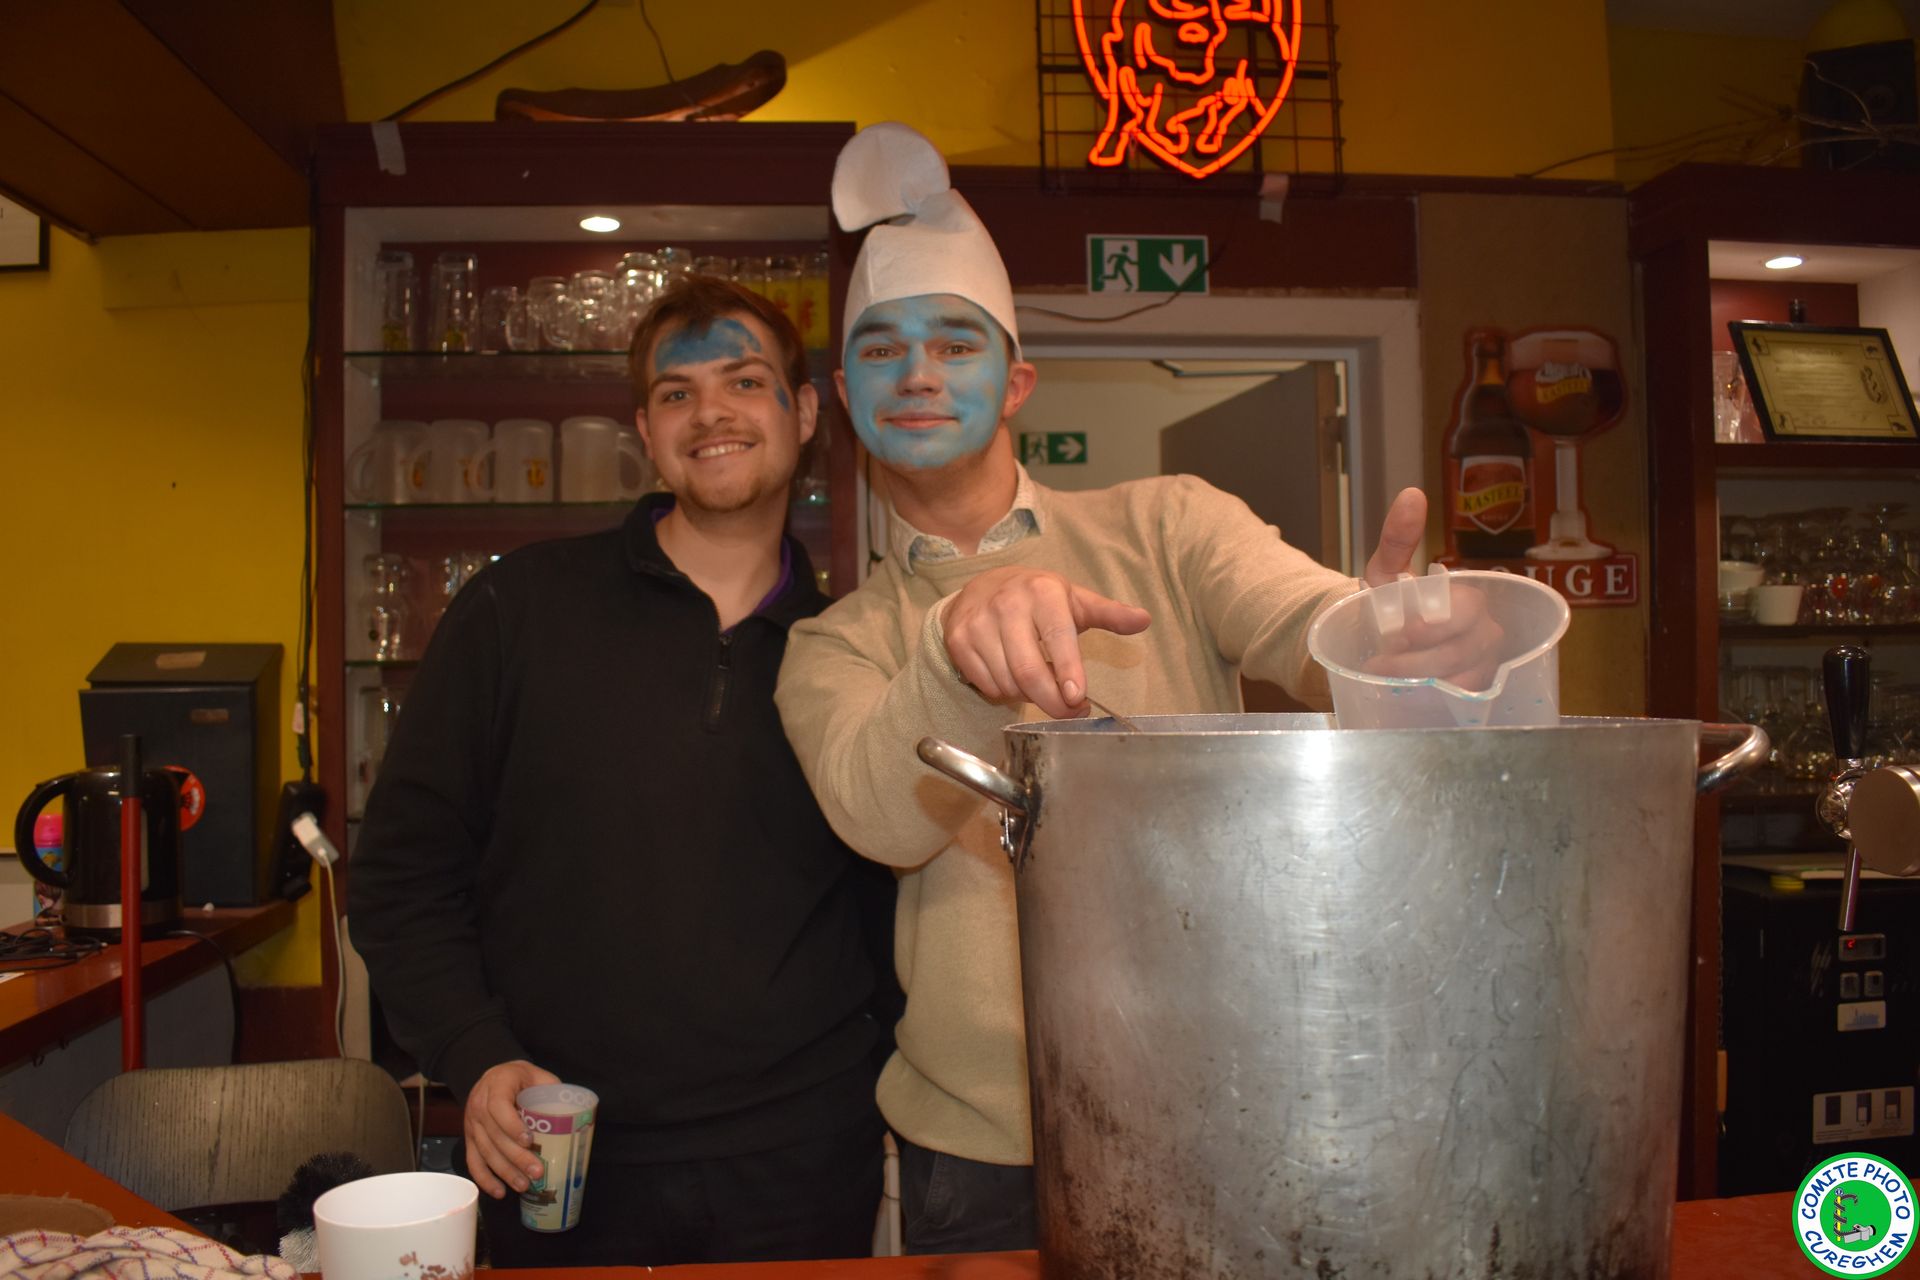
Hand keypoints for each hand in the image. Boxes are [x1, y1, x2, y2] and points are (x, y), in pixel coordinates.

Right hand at [464, 1059, 559, 1198]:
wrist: (496, 1075)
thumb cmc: (522, 1077)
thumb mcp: (538, 1075)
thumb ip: (552, 1090)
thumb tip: (575, 1114)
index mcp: (496, 1085)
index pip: (498, 1107)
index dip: (512, 1125)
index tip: (529, 1141)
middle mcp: (479, 1104)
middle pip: (494, 1135)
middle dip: (515, 1157)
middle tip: (536, 1172)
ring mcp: (472, 1123)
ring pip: (485, 1151)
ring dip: (504, 1172)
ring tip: (524, 1186)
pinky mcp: (470, 1138)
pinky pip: (473, 1161)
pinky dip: (485, 1179)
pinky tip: (500, 1192)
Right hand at [943, 566, 1151, 719]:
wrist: (983, 586)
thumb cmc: (1038, 598)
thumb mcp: (1074, 601)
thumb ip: (1109, 613)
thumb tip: (1144, 620)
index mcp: (1043, 593)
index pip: (1057, 638)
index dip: (1068, 671)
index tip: (1077, 699)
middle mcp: (1007, 604)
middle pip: (1029, 671)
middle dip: (1052, 702)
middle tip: (1070, 711)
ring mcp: (978, 623)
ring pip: (1008, 683)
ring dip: (1029, 696)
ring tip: (1040, 683)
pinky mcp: (958, 641)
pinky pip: (987, 685)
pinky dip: (1004, 691)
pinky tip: (1012, 675)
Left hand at [1359, 487, 1504, 690]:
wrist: (1382, 644)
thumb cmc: (1391, 606)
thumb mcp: (1387, 572)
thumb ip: (1397, 537)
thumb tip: (1412, 494)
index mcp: (1469, 600)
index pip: (1467, 611)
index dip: (1433, 624)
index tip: (1396, 634)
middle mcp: (1486, 632)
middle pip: (1465, 649)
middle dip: (1420, 658)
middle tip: (1381, 662)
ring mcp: (1485, 665)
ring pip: (1462, 678)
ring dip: (1419, 680)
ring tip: (1383, 678)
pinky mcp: (1475, 693)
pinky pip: (1462, 701)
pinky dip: (1433, 698)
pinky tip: (1408, 694)